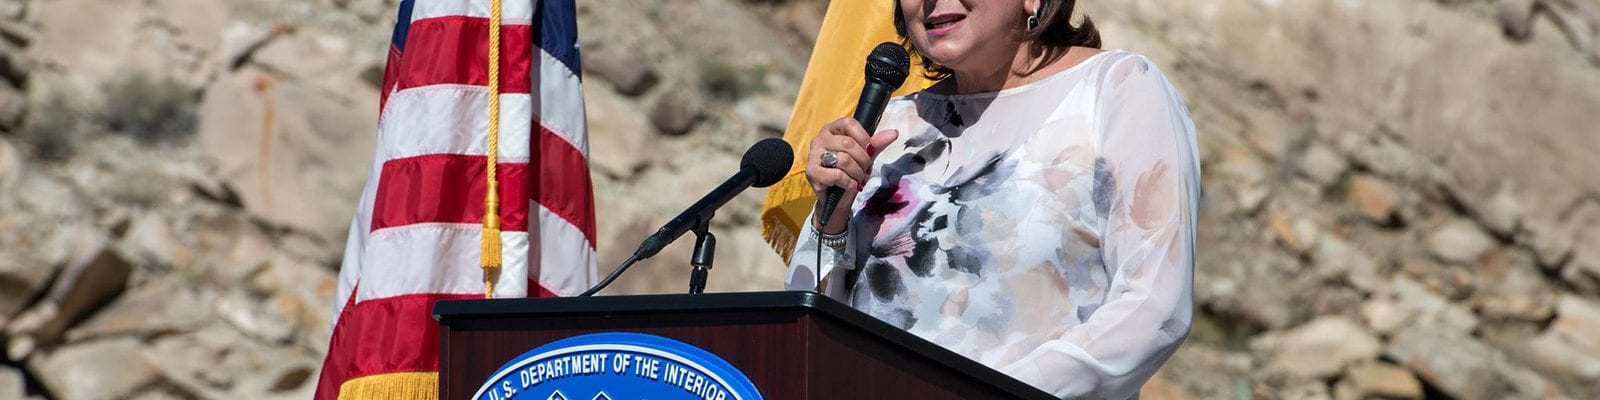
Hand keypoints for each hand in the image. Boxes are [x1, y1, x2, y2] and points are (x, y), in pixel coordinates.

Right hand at [805, 117, 898, 233]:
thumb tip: (893, 133)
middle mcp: (819, 139)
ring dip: (857, 173)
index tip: (869, 151)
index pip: (848, 123)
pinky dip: (849, 183)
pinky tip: (850, 186)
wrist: (837, 199)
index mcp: (831, 130)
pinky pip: (836, 175)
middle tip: (865, 170)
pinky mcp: (812, 172)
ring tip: (858, 179)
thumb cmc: (849, 173)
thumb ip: (876, 144)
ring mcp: (813, 155)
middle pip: (848, 143)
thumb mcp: (864, 156)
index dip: (863, 138)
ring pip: (843, 159)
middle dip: (863, 160)